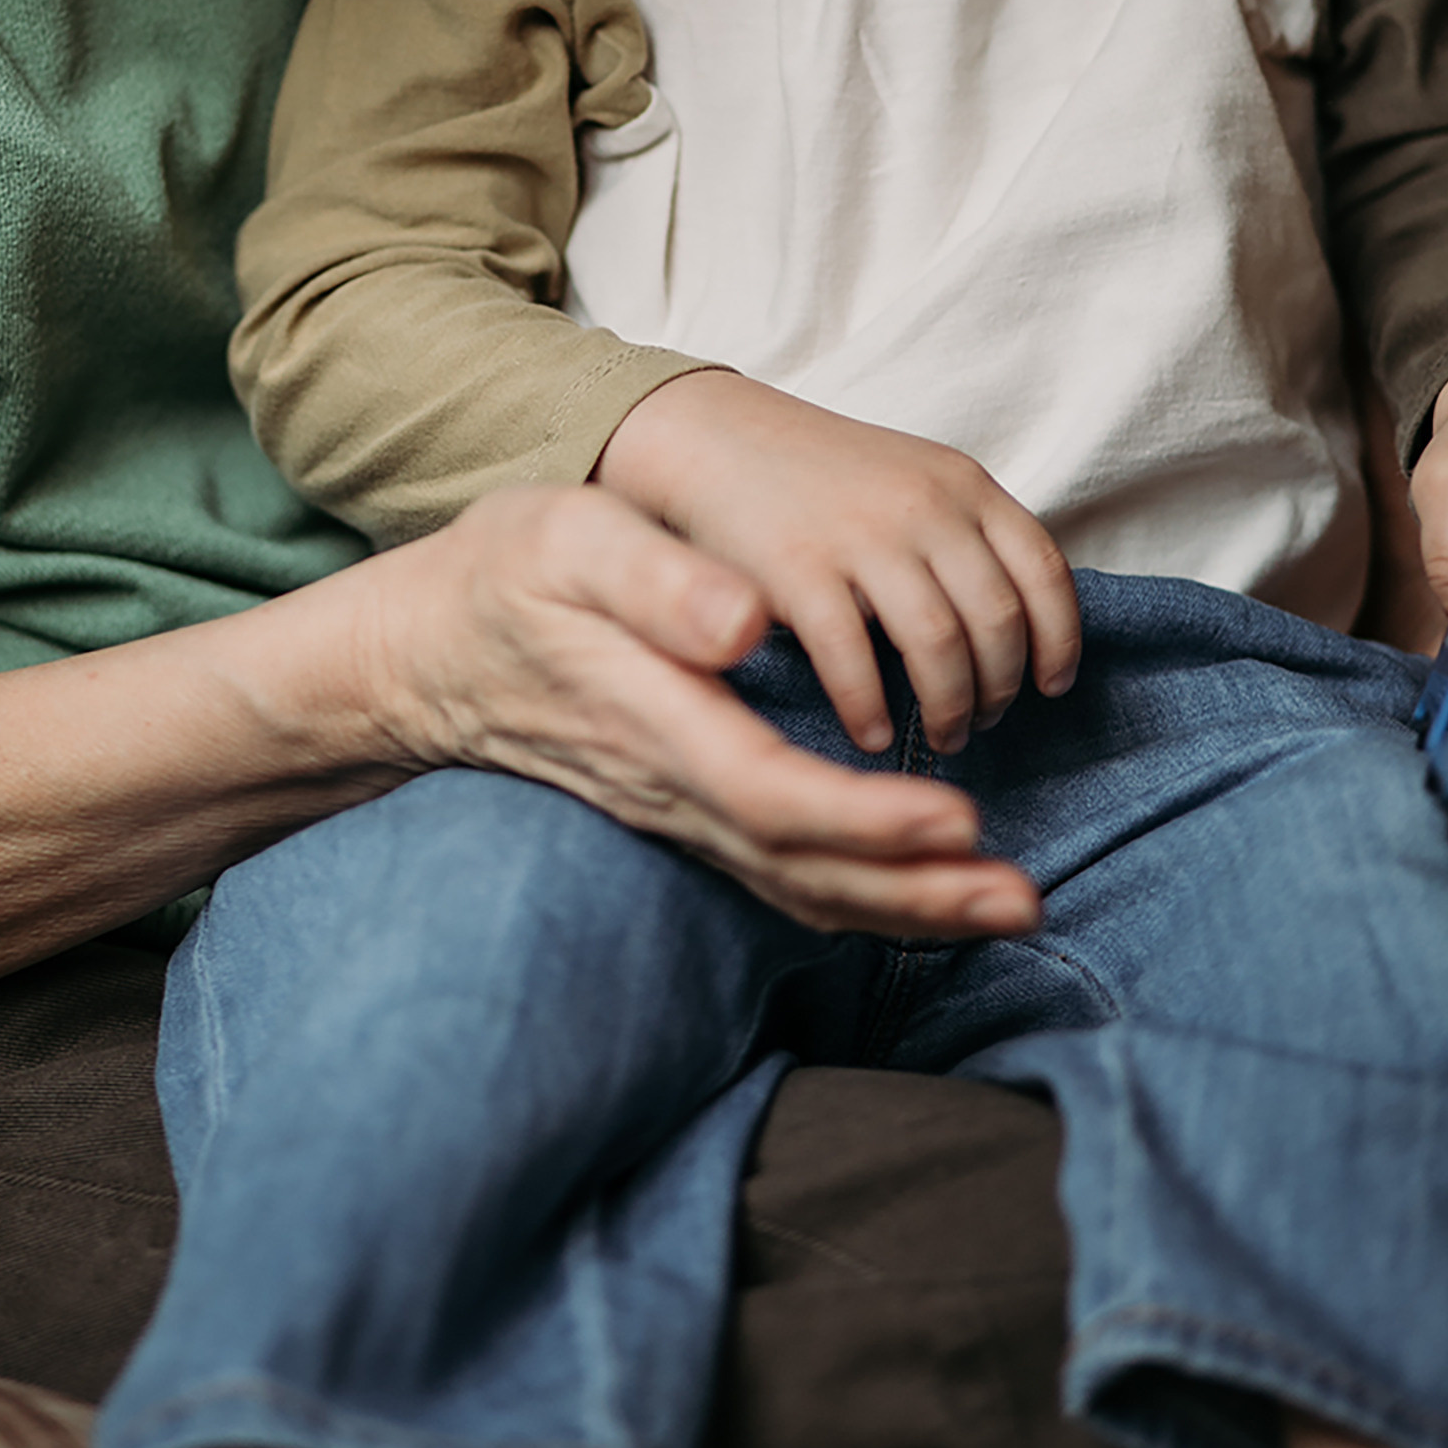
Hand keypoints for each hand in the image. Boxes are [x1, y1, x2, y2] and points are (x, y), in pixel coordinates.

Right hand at [359, 480, 1041, 939]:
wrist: (424, 652)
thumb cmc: (504, 578)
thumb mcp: (565, 541)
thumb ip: (655, 580)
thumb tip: (748, 618)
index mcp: (655, 722)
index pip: (771, 794)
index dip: (865, 819)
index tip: (955, 817)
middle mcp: (671, 791)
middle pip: (803, 871)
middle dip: (917, 893)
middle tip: (1023, 899)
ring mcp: (677, 817)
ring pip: (799, 888)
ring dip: (908, 907)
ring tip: (1010, 905)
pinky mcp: (686, 816)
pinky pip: (782, 878)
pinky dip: (863, 896)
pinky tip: (924, 896)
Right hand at [594, 370, 1078, 758]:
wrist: (713, 438)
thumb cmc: (817, 476)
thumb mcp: (912, 478)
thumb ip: (964, 534)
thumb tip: (1020, 629)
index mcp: (962, 482)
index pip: (1044, 571)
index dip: (1058, 639)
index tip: (1051, 686)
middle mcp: (924, 506)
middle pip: (998, 622)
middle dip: (1000, 690)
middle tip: (984, 723)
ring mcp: (863, 536)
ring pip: (941, 649)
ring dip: (948, 710)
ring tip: (938, 738)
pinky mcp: (799, 570)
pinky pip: (855, 662)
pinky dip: (870, 710)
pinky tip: (870, 734)